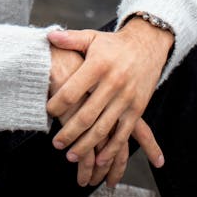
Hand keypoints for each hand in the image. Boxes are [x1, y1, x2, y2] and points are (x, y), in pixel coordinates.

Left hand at [47, 19, 170, 186]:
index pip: (72, 91)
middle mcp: (113, 83)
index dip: (57, 105)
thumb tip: (48, 36)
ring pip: (104, 128)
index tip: (47, 112)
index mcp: (98, 66)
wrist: (148, 44)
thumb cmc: (114, 44)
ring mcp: (126, 98)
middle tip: (56, 144)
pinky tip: (100, 161)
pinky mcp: (137, 108)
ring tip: (71, 156)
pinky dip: (112, 149)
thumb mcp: (92, 37)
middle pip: (86, 115)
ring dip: (87, 145)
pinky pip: (123, 133)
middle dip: (69, 133)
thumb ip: (70, 38)